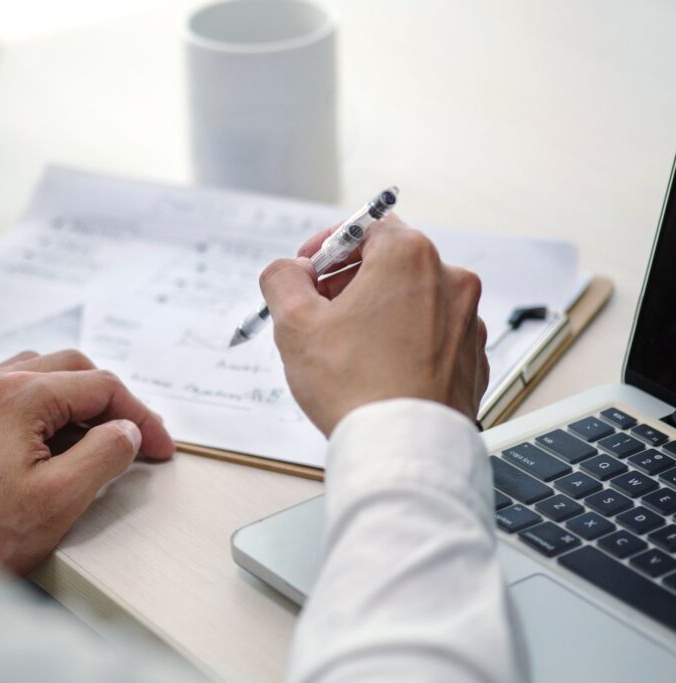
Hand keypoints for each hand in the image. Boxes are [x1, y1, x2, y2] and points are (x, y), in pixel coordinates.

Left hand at [0, 349, 174, 574]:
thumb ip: (105, 454)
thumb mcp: (62, 500)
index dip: (139, 415)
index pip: (98, 386)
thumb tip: (127, 431)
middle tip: (133, 438)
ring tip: (92, 440)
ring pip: (35, 374)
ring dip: (71, 400)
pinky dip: (35, 408)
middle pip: (68, 368)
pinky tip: (46, 443)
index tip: (158, 447)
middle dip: (108, 401)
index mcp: (14, 397)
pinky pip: (3, 392)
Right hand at [259, 213, 488, 435]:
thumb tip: (288, 271)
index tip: (309, 270)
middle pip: (391, 261)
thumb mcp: (294, 324)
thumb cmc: (356, 386)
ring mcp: (467, 320)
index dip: (328, 245)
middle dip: (351, 280)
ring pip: (413, 299)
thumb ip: (282, 279)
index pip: (365, 226)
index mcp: (409, 256)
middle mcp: (450, 279)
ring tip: (347, 347)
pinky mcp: (473, 357)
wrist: (404, 448)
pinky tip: (378, 369)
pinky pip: (432, 335)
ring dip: (379, 312)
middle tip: (320, 310)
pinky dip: (405, 341)